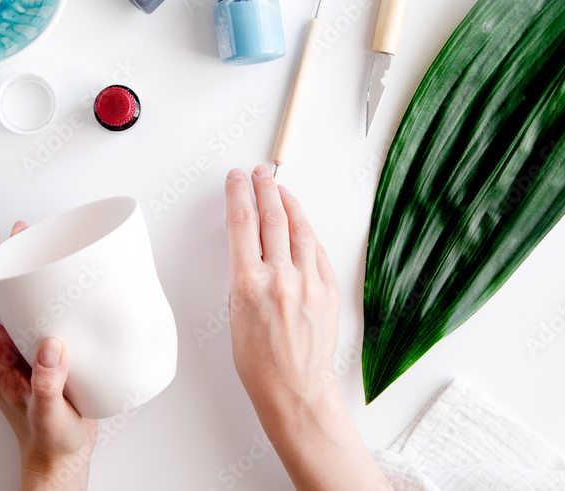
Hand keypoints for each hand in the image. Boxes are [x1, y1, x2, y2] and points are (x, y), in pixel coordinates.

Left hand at [0, 223, 96, 490]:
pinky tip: (48, 275)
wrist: (61, 454)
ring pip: (0, 300)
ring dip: (6, 269)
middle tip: (2, 236)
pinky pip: (25, 309)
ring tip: (22, 242)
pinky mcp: (36, 348)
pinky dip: (31, 286)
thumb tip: (49, 347)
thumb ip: (47, 385)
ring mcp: (14, 348)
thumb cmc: (50, 440)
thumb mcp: (49, 415)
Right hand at [224, 165, 392, 490]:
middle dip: (264, 189)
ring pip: (300, 229)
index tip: (236, 180)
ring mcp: (309, 282)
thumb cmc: (260, 364)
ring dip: (289, 205)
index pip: (242, 223)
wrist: (296, 390)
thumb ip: (244, 277)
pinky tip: (301, 226)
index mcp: (249, 284)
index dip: (238, 194)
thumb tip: (251, 249)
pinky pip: (317, 251)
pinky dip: (307, 233)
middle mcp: (281, 277)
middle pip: (272, 217)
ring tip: (281, 191)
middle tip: (260, 174)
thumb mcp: (235, 315)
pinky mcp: (329, 289)